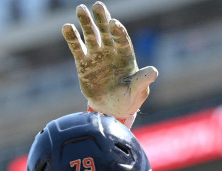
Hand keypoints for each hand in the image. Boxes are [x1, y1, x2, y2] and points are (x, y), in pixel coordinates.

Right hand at [63, 2, 157, 123]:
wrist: (112, 109)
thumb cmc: (129, 99)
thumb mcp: (138, 92)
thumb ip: (142, 81)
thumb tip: (154, 71)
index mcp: (125, 56)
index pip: (122, 40)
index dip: (118, 32)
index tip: (114, 23)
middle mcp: (111, 51)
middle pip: (106, 32)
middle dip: (102, 19)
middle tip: (98, 5)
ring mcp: (96, 55)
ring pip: (91, 36)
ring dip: (86, 23)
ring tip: (81, 9)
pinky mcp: (83, 63)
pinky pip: (77, 48)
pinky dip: (72, 38)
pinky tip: (67, 27)